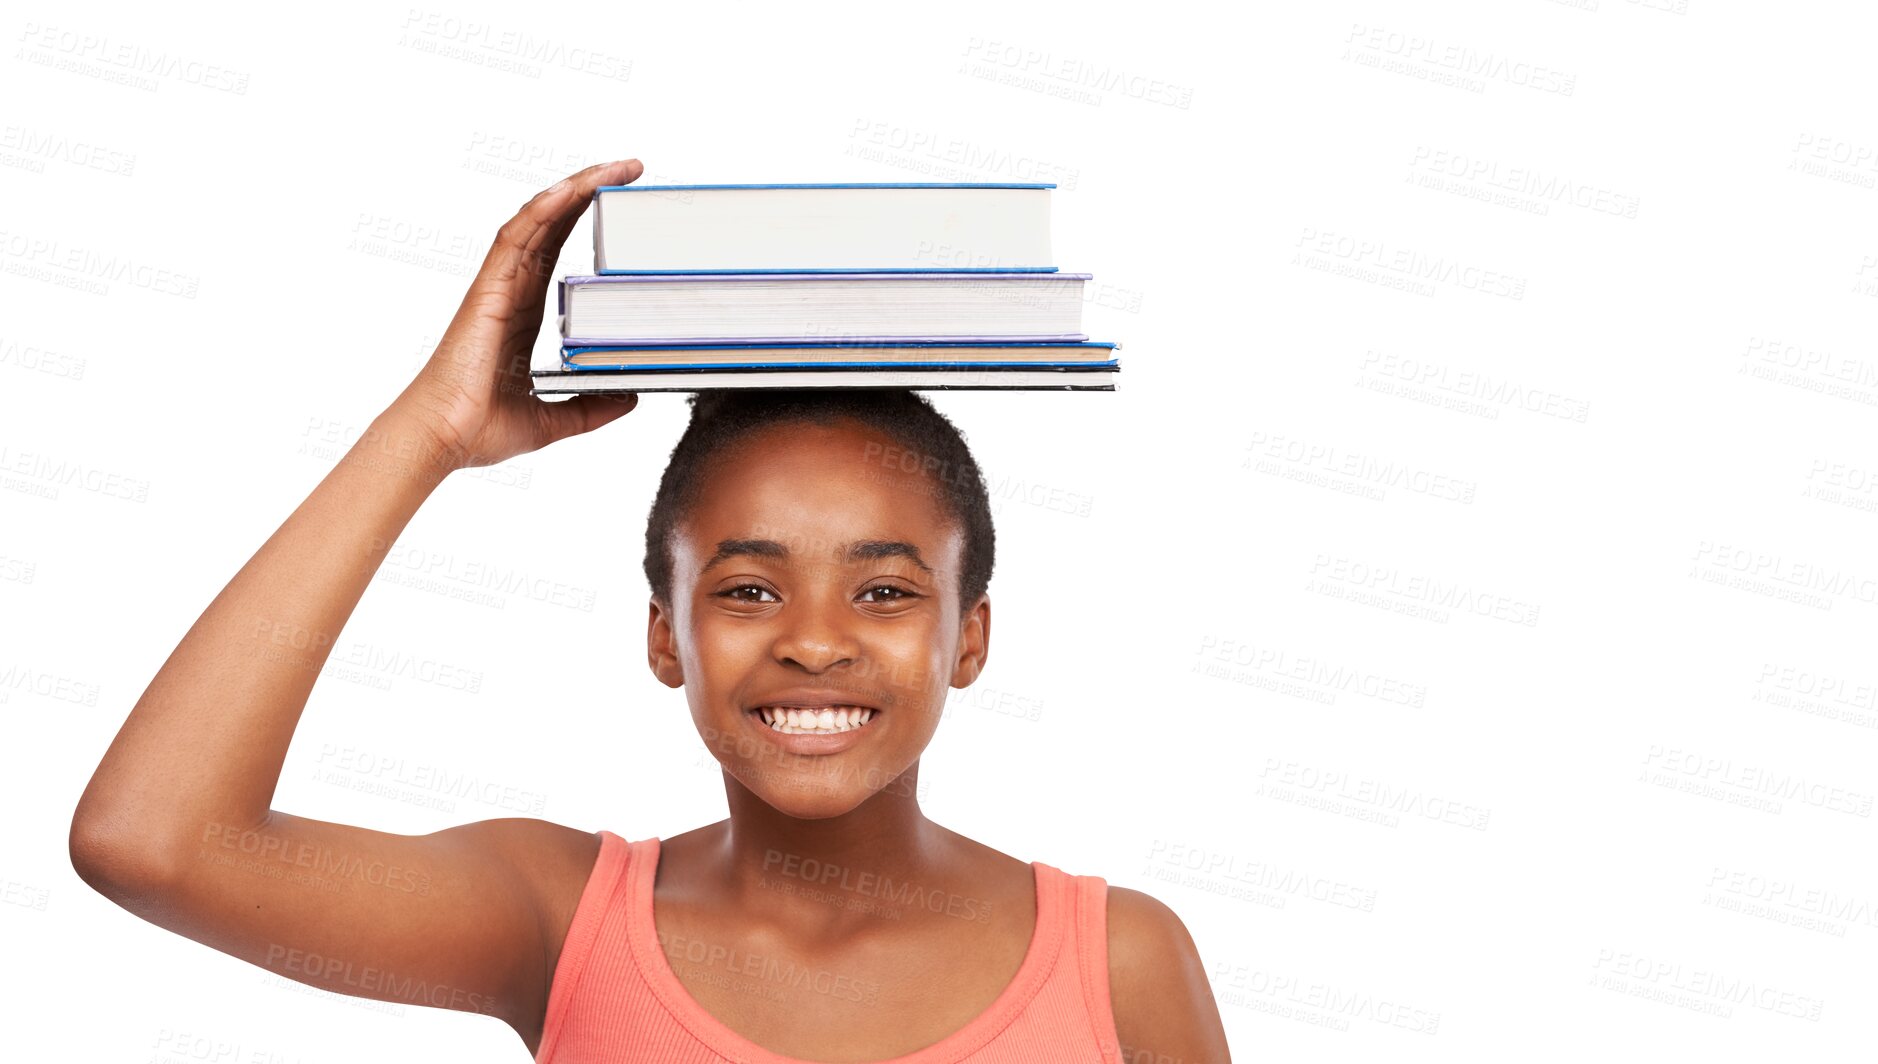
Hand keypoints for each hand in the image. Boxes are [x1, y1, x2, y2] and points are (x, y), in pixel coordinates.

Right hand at [389, 158, 645, 471]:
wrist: (443, 438)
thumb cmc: (481, 428)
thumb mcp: (553, 418)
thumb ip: (590, 408)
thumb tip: (630, 398)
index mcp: (526, 312)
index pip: (561, 251)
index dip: (588, 220)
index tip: (624, 201)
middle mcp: (514, 291)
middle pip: (555, 225)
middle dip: (590, 191)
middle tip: (632, 169)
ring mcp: (499, 286)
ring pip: (538, 221)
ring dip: (574, 189)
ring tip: (613, 169)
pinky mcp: (488, 290)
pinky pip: (514, 239)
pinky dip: (541, 210)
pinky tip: (570, 190)